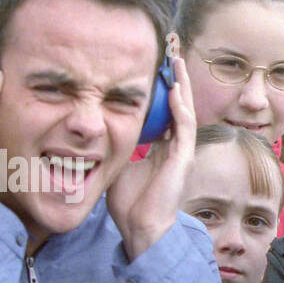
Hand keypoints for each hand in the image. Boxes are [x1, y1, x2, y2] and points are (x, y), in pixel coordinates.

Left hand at [107, 55, 196, 260]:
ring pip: (185, 110)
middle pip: (179, 107)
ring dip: (182, 85)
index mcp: (163, 150)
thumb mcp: (118, 165)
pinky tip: (173, 88)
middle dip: (176, 80)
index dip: (163, 92)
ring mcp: (182, 152)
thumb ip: (117, 146)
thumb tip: (98, 131)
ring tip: (177, 61)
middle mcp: (176, 148)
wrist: (141, 227)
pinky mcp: (183, 158)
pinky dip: (179, 106)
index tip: (156, 70)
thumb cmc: (129, 204)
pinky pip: (183, 125)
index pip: (166, 114)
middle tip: (172, 55)